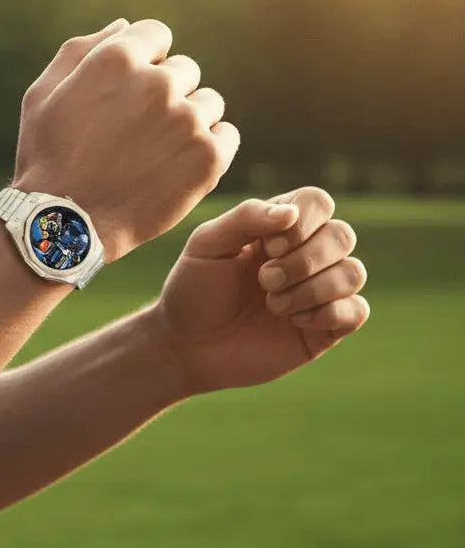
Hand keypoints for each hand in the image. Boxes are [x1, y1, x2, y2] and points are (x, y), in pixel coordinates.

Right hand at [14, 19, 239, 263]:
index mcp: (117, 58)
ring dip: (189, 121)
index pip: (156, 35)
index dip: (145, 61)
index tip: (131, 93)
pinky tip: (179, 165)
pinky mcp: (208, 157)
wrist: (66, 223)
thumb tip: (124, 25)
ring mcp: (186, 120)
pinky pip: (227, 136)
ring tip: (157, 153)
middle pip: (184, 70)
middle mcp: (157, 82)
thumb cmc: (47, 157)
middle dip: (165, 93)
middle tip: (138, 132)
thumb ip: (81, 50)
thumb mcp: (43, 94)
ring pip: (208, 103)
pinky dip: (210, 148)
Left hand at [151, 188, 370, 394]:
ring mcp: (320, 290)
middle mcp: (306, 253)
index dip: (302, 223)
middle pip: (342, 235)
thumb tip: (292, 211)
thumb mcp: (207, 244)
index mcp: (278, 226)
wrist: (189, 345)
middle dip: (305, 260)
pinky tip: (293, 321)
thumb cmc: (195, 289)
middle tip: (265, 280)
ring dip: (313, 289)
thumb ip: (246, 217)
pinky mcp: (327, 327)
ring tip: (273, 304)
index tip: (268, 247)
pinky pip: (358, 311)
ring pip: (354, 272)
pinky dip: (327, 314)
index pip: (317, 202)